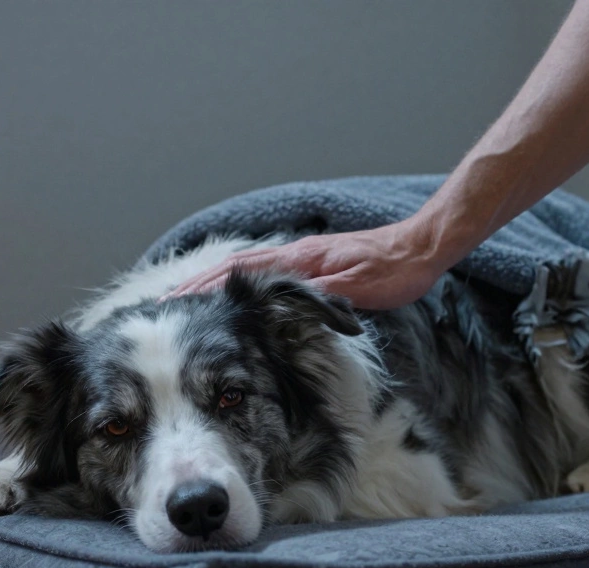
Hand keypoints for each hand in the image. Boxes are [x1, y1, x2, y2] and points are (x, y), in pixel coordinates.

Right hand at [164, 215, 450, 310]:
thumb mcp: (358, 288)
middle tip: (166, 300)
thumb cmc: (395, 270)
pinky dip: (240, 277)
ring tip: (188, 294)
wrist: (422, 247)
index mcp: (301, 259)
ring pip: (248, 266)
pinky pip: (266, 269)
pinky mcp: (315, 261)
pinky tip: (237, 287)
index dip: (207, 286)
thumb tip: (282, 301)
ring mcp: (304, 255)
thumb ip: (319, 294)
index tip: (176, 299)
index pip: (241, 271)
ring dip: (216, 279)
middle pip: (235, 266)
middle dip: (199, 282)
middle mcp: (296, 253)